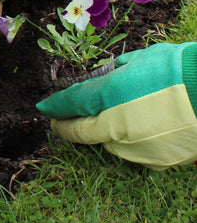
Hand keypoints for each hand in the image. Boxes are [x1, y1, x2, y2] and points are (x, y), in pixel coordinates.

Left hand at [36, 43, 196, 168]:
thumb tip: (108, 75)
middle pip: (82, 131)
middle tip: (60, 121)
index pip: (71, 103)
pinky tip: (138, 128)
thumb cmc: (177, 69)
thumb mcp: (139, 60)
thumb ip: (116, 71)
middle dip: (68, 126)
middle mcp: (116, 127)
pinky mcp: (154, 161)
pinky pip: (132, 151)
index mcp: (108, 97)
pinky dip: (127, 141)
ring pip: (106, 143)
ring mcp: (135, 148)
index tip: (44, 108)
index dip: (55, 106)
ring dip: (101, 132)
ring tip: (108, 118)